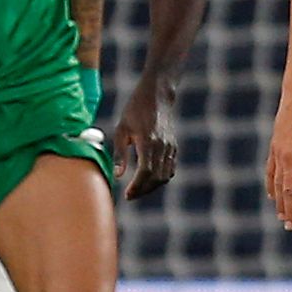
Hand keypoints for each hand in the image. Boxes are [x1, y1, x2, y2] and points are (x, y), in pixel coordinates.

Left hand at [113, 76, 182, 199]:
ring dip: (152, 186)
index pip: (146, 172)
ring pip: (165, 176)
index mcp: (148, 141)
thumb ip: (120, 153)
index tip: (127, 194)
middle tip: (130, 196)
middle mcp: (162, 146)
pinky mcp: (174, 147)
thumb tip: (118, 176)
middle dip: (143, 190)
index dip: (137, 186)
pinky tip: (148, 180)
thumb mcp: (122, 129)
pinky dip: (160, 178)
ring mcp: (170, 147)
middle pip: (157, 178)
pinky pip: (170, 169)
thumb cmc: (135, 110)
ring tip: (137, 190)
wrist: (157, 96)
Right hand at [265, 86, 291, 228]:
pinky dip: (270, 185)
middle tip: (290, 226)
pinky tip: (271, 196)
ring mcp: (279, 155)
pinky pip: (270, 171)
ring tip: (281, 216)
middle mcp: (289, 159)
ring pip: (278, 184)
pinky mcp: (273, 149)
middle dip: (289, 211)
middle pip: (288, 192)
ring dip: (279, 202)